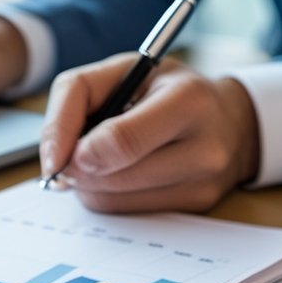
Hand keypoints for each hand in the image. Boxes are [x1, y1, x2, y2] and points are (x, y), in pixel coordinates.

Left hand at [40, 55, 260, 212]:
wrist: (229, 120)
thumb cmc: (164, 90)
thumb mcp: (120, 70)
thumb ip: (74, 98)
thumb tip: (52, 159)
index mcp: (188, 99)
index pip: (122, 141)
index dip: (77, 152)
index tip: (56, 157)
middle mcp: (204, 146)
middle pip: (114, 177)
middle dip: (78, 170)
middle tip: (70, 157)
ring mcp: (203, 182)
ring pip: (114, 201)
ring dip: (89, 184)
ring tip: (99, 159)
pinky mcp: (197, 206)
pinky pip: (128, 212)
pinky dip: (109, 195)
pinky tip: (121, 173)